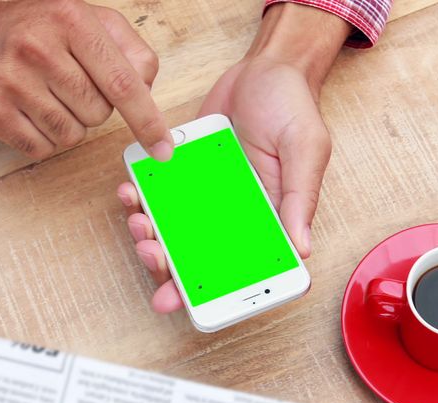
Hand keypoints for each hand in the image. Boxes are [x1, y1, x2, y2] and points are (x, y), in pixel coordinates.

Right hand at [0, 0, 172, 160]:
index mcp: (70, 21)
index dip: (147, 120)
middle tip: (71, 82)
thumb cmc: (42, 29)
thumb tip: (148, 95)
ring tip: (48, 94)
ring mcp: (9, 81)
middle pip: (98, 113)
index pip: (122, 82)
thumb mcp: (93, 22)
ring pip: (72, 135)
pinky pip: (42, 148)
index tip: (163, 148)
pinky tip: (30, 109)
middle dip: (95, 107)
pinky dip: (45, 137)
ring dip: (70, 124)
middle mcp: (37, 48)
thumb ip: (132, 53)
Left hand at [118, 3, 349, 311]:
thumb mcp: (306, 150)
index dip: (214, 293)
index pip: (242, 270)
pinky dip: (140, 198)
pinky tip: (131, 192)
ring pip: (172, 232)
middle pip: (198, 259)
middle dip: (169, 269)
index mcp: (268, 220)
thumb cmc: (293, 108)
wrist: (266, 67)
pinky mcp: (185, 172)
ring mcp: (207, 196)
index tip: (187, 299)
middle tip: (152, 255)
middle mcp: (235, 216)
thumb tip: (302, 249)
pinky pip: (159, 193)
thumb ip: (300, 198)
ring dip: (149, 236)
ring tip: (139, 221)